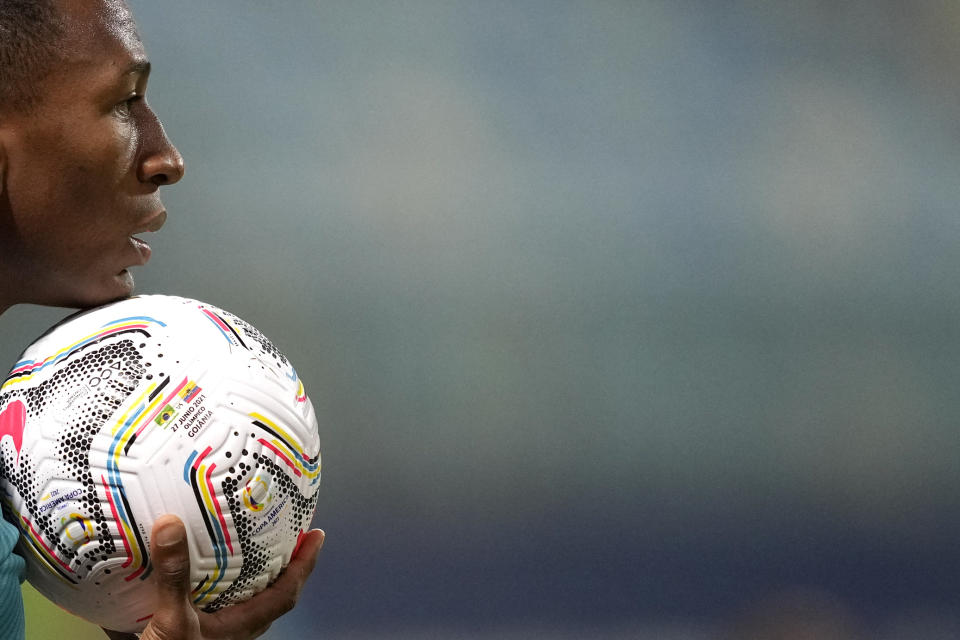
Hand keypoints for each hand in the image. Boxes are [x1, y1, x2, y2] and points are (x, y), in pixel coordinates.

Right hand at [103, 515, 324, 639]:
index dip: (306, 563)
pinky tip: (209, 568)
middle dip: (284, 564)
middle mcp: (238, 628)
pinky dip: (226, 582)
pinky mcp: (200, 631)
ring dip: (255, 573)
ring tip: (253, 543)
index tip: (318, 536)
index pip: (287, 591)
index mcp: (244, 624)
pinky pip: (224, 602)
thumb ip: (175, 576)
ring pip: (249, 598)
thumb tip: (172, 525)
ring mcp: (221, 631)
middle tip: (289, 534)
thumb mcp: (172, 618)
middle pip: (274, 593)